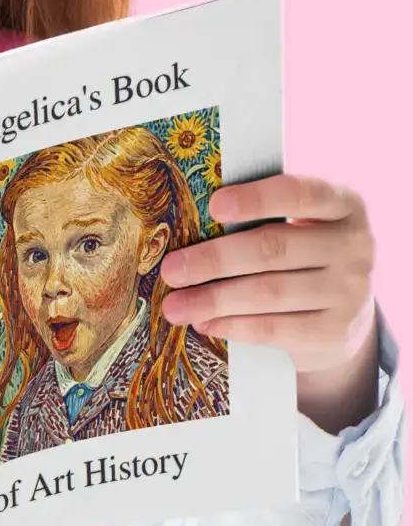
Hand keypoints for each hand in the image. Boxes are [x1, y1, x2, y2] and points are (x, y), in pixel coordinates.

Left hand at [159, 174, 378, 433]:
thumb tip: (187, 223)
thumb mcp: (297, 222)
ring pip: (268, 293)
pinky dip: (233, 326)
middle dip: (214, 260)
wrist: (344, 310)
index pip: (300, 193)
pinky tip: (205, 322)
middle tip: (170, 270)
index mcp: (343, 203)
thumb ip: (259, 215)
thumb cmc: (301, 249)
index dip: (256, 199)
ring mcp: (350, 292)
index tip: (213, 205)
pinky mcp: (336, 332)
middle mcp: (354, 245)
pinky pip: (275, 329)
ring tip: (174, 305)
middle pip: (273, 248)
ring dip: (213, 300)